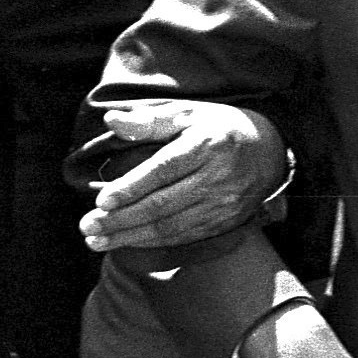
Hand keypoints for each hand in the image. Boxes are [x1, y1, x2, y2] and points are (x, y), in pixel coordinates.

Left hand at [80, 101, 284, 253]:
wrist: (270, 152)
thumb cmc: (219, 127)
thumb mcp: (188, 113)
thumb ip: (149, 120)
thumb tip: (112, 119)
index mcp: (206, 145)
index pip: (163, 170)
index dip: (131, 188)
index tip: (102, 201)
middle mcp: (217, 178)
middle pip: (163, 205)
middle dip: (122, 220)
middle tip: (88, 227)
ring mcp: (223, 204)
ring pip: (171, 227)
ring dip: (131, 237)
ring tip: (97, 240)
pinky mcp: (225, 222)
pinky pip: (185, 237)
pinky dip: (154, 243)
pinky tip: (128, 243)